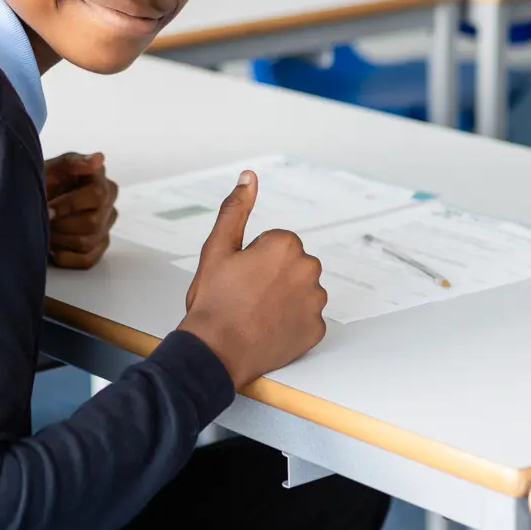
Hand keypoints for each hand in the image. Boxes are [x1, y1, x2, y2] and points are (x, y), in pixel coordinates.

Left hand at [45, 152, 118, 268]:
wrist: (29, 200)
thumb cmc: (41, 183)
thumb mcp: (49, 167)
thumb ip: (72, 162)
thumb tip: (98, 159)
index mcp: (99, 179)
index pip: (97, 196)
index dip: (69, 205)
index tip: (48, 208)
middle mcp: (108, 203)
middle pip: (93, 223)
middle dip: (61, 224)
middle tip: (43, 220)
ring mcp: (105, 226)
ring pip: (87, 242)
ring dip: (59, 239)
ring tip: (45, 230)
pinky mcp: (98, 246)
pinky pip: (87, 260)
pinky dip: (65, 256)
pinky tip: (53, 246)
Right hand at [179, 170, 326, 389]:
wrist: (215, 351)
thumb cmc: (214, 302)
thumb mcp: (217, 248)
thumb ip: (236, 208)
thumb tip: (249, 178)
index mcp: (286, 246)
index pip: (276, 243)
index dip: (254, 258)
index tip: (240, 275)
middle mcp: (308, 270)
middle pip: (292, 265)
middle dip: (273, 275)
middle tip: (245, 294)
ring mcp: (314, 303)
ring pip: (301, 290)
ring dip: (284, 298)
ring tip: (255, 312)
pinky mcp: (316, 330)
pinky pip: (306, 318)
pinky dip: (291, 322)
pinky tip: (267, 327)